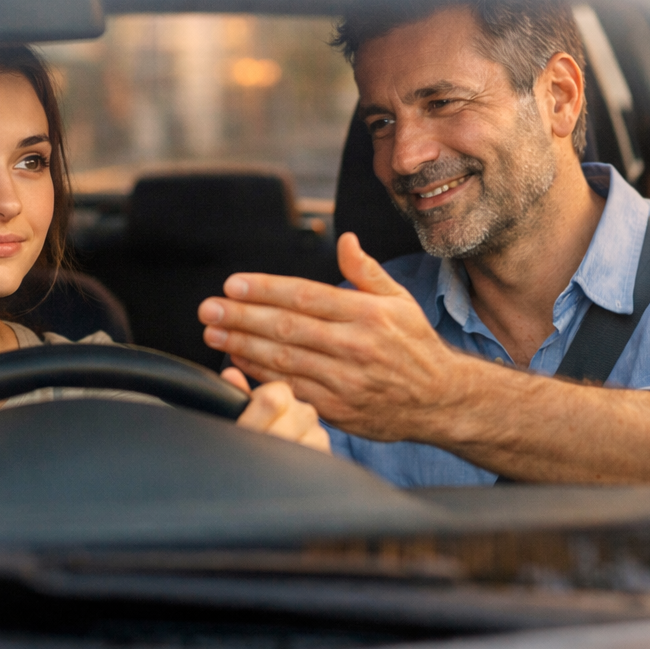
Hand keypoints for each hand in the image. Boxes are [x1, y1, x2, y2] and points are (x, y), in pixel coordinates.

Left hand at [200, 233, 468, 441]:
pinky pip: (290, 389)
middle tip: (209, 308)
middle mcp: (355, 346)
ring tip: (214, 332)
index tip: (232, 284)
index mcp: (368, 314)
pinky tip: (237, 361)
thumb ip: (366, 271)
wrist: (440, 400)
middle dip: (242, 316)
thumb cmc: (415, 346)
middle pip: (286, 328)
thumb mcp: (400, 300)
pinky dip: (260, 374)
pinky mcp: (337, 409)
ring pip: (283, 360)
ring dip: (242, 345)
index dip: (264, 289)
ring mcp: (345, 380)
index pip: (305, 295)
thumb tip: (344, 240)